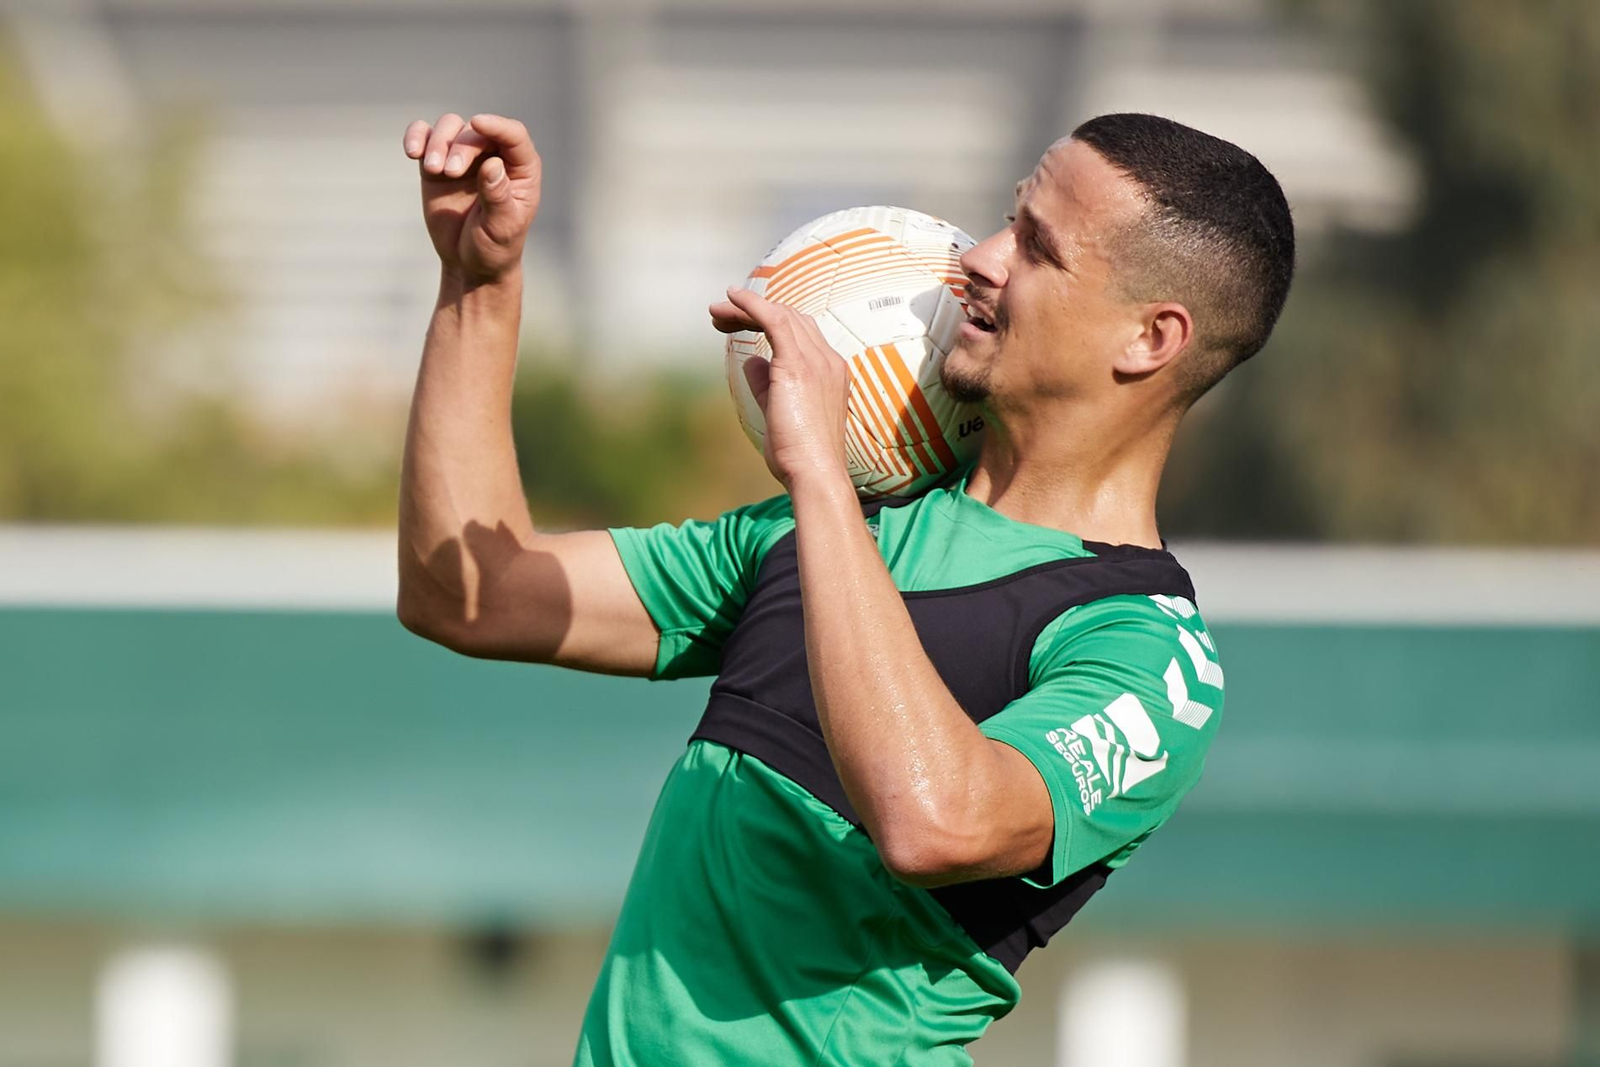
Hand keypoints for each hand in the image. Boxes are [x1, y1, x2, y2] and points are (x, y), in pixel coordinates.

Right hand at [403, 113, 541, 283]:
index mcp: (521, 168)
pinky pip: (425, 135)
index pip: (513, 135)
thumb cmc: (495, 245)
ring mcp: (464, 155)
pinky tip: (412, 152)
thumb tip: (492, 164)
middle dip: (461, 146)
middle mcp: (494, 154)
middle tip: (449, 172)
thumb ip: (497, 196)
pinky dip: (416, 137)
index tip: (477, 123)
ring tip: (432, 170)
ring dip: (438, 142)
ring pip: (450, 126)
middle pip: (476, 131)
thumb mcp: (502, 227)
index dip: (497, 125)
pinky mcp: (438, 161)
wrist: (469, 262)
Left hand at [710, 287, 850, 488]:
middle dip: (754, 312)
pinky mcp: (797, 365)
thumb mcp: (778, 413)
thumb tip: (751, 361)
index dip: (770, 322)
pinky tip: (732, 299)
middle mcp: (828, 360)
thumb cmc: (799, 456)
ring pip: (781, 315)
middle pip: (791, 318)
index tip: (740, 325)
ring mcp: (816, 361)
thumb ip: (767, 384)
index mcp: (831, 372)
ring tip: (717, 311)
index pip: (802, 333)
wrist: (815, 473)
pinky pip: (774, 321)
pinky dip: (752, 305)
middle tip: (720, 317)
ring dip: (745, 309)